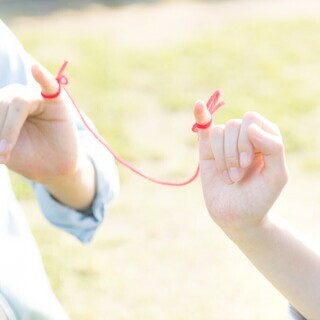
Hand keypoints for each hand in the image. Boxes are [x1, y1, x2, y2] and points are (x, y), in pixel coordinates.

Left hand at [0, 64, 79, 182]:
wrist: (54, 168)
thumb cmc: (29, 157)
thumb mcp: (3, 148)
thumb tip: (0, 125)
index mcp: (3, 105)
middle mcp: (17, 96)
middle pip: (1, 102)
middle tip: (1, 155)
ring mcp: (37, 97)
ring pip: (17, 101)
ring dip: (9, 127)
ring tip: (5, 150)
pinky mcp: (56, 101)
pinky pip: (49, 85)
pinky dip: (43, 77)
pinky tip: (36, 70)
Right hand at [193, 101, 287, 232]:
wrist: (237, 216)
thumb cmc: (259, 197)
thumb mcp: (276, 176)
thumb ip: (273, 149)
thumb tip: (251, 127)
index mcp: (265, 137)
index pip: (253, 121)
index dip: (247, 140)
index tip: (248, 163)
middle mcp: (245, 136)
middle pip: (234, 125)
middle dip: (234, 152)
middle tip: (238, 174)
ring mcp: (226, 142)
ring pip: (219, 133)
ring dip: (223, 158)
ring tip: (229, 177)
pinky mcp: (207, 149)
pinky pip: (204, 127)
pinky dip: (201, 116)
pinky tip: (199, 106)